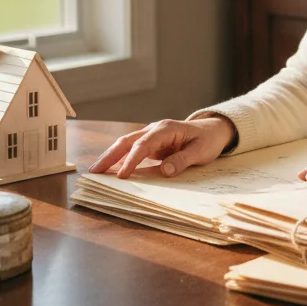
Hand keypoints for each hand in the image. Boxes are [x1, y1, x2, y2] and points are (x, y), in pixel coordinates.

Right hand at [87, 117, 236, 178]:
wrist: (212, 130)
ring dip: (110, 156)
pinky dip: (120, 159)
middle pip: (127, 141)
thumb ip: (182, 160)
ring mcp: (151, 135)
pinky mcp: (151, 143)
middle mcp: (154, 129)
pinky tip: (111, 170)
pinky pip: (132, 150)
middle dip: (110, 156)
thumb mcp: (200, 152)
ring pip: (126, 144)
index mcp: (166, 129)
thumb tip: (164, 171)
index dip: (131, 160)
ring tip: (95, 171)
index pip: (143, 145)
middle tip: (94, 171)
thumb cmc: (207, 141)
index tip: (122, 175)